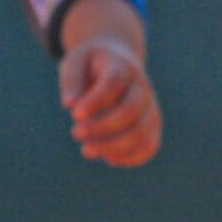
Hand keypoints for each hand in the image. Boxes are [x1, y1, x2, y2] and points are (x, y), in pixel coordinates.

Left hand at [60, 34, 161, 166]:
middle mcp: (142, 88)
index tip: (74, 114)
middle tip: (75, 133)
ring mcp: (150, 108)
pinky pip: (150, 145)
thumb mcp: (75, 62)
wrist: (118, 62)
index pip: (114, 83)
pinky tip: (108, 159)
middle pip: (130, 111)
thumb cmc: (91, 64)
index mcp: (122, 67)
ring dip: (115, 146)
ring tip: (86, 150)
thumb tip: (69, 104)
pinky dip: (132, 157)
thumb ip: (72, 80)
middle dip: (102, 126)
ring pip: (142, 132)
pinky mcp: (152, 126)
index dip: (96, 101)